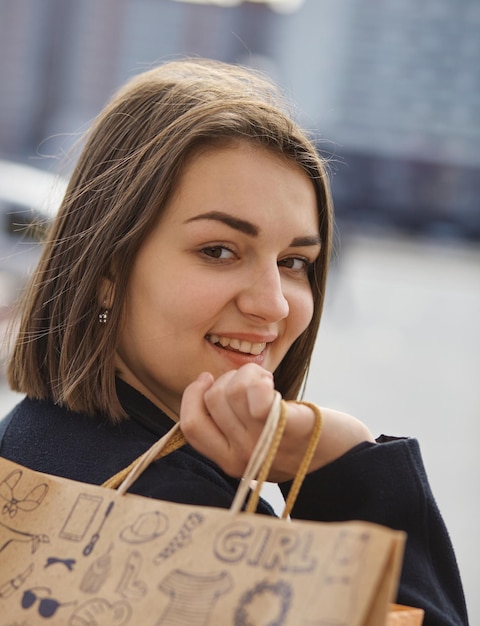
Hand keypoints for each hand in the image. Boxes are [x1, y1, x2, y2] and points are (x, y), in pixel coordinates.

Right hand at [180, 364, 374, 481]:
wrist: (343, 459)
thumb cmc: (295, 441)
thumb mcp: (253, 441)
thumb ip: (228, 423)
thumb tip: (206, 384)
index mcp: (229, 461)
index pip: (191, 425)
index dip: (193, 395)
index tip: (207, 378)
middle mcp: (242, 456)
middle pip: (214, 398)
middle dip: (231, 377)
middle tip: (255, 382)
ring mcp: (264, 444)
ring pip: (233, 390)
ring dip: (249, 373)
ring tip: (267, 383)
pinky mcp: (289, 428)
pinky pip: (259, 399)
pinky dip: (260, 380)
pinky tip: (271, 383)